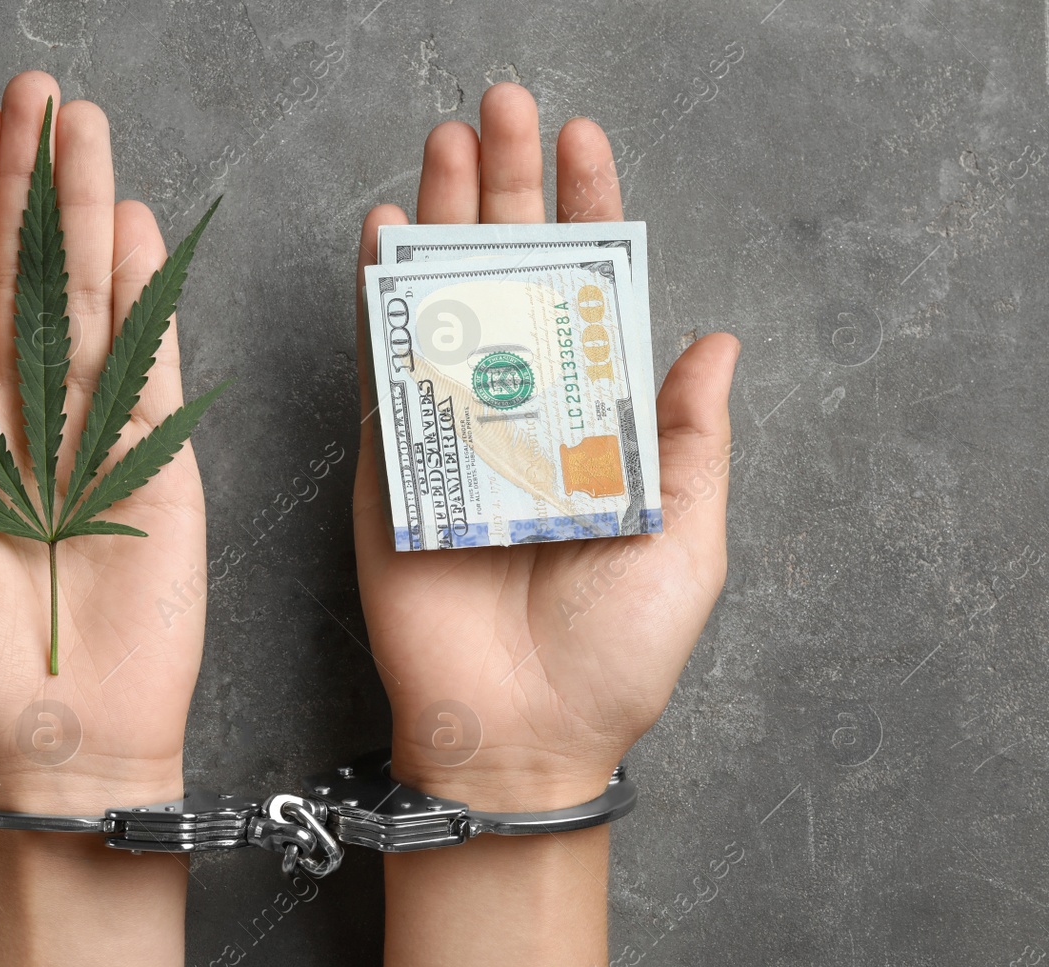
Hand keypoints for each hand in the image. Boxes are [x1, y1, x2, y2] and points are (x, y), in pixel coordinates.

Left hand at [0, 71, 206, 812]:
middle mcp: (20, 420)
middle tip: (36, 93)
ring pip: (87, 297)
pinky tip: (139, 225)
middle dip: (27, 181)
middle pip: (21, 274)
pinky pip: (150, 359)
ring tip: (88, 129)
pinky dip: (147, 291)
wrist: (62, 743)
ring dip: (88, 211)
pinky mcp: (156, 460)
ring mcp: (92, 433)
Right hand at [353, 83, 740, 808]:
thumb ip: (692, 440)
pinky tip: (387, 235)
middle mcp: (522, 415)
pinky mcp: (388, 466)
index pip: (591, 297)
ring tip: (447, 140)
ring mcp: (450, 435)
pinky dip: (381, 301)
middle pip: (513, 279)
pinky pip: (383, 369)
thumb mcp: (687, 542)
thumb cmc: (612, 655)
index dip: (590, 215)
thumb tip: (713, 338)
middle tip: (499, 106)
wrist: (517, 732)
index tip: (586, 139)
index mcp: (595, 425)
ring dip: (445, 219)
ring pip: (446, 304)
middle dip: (507, 187)